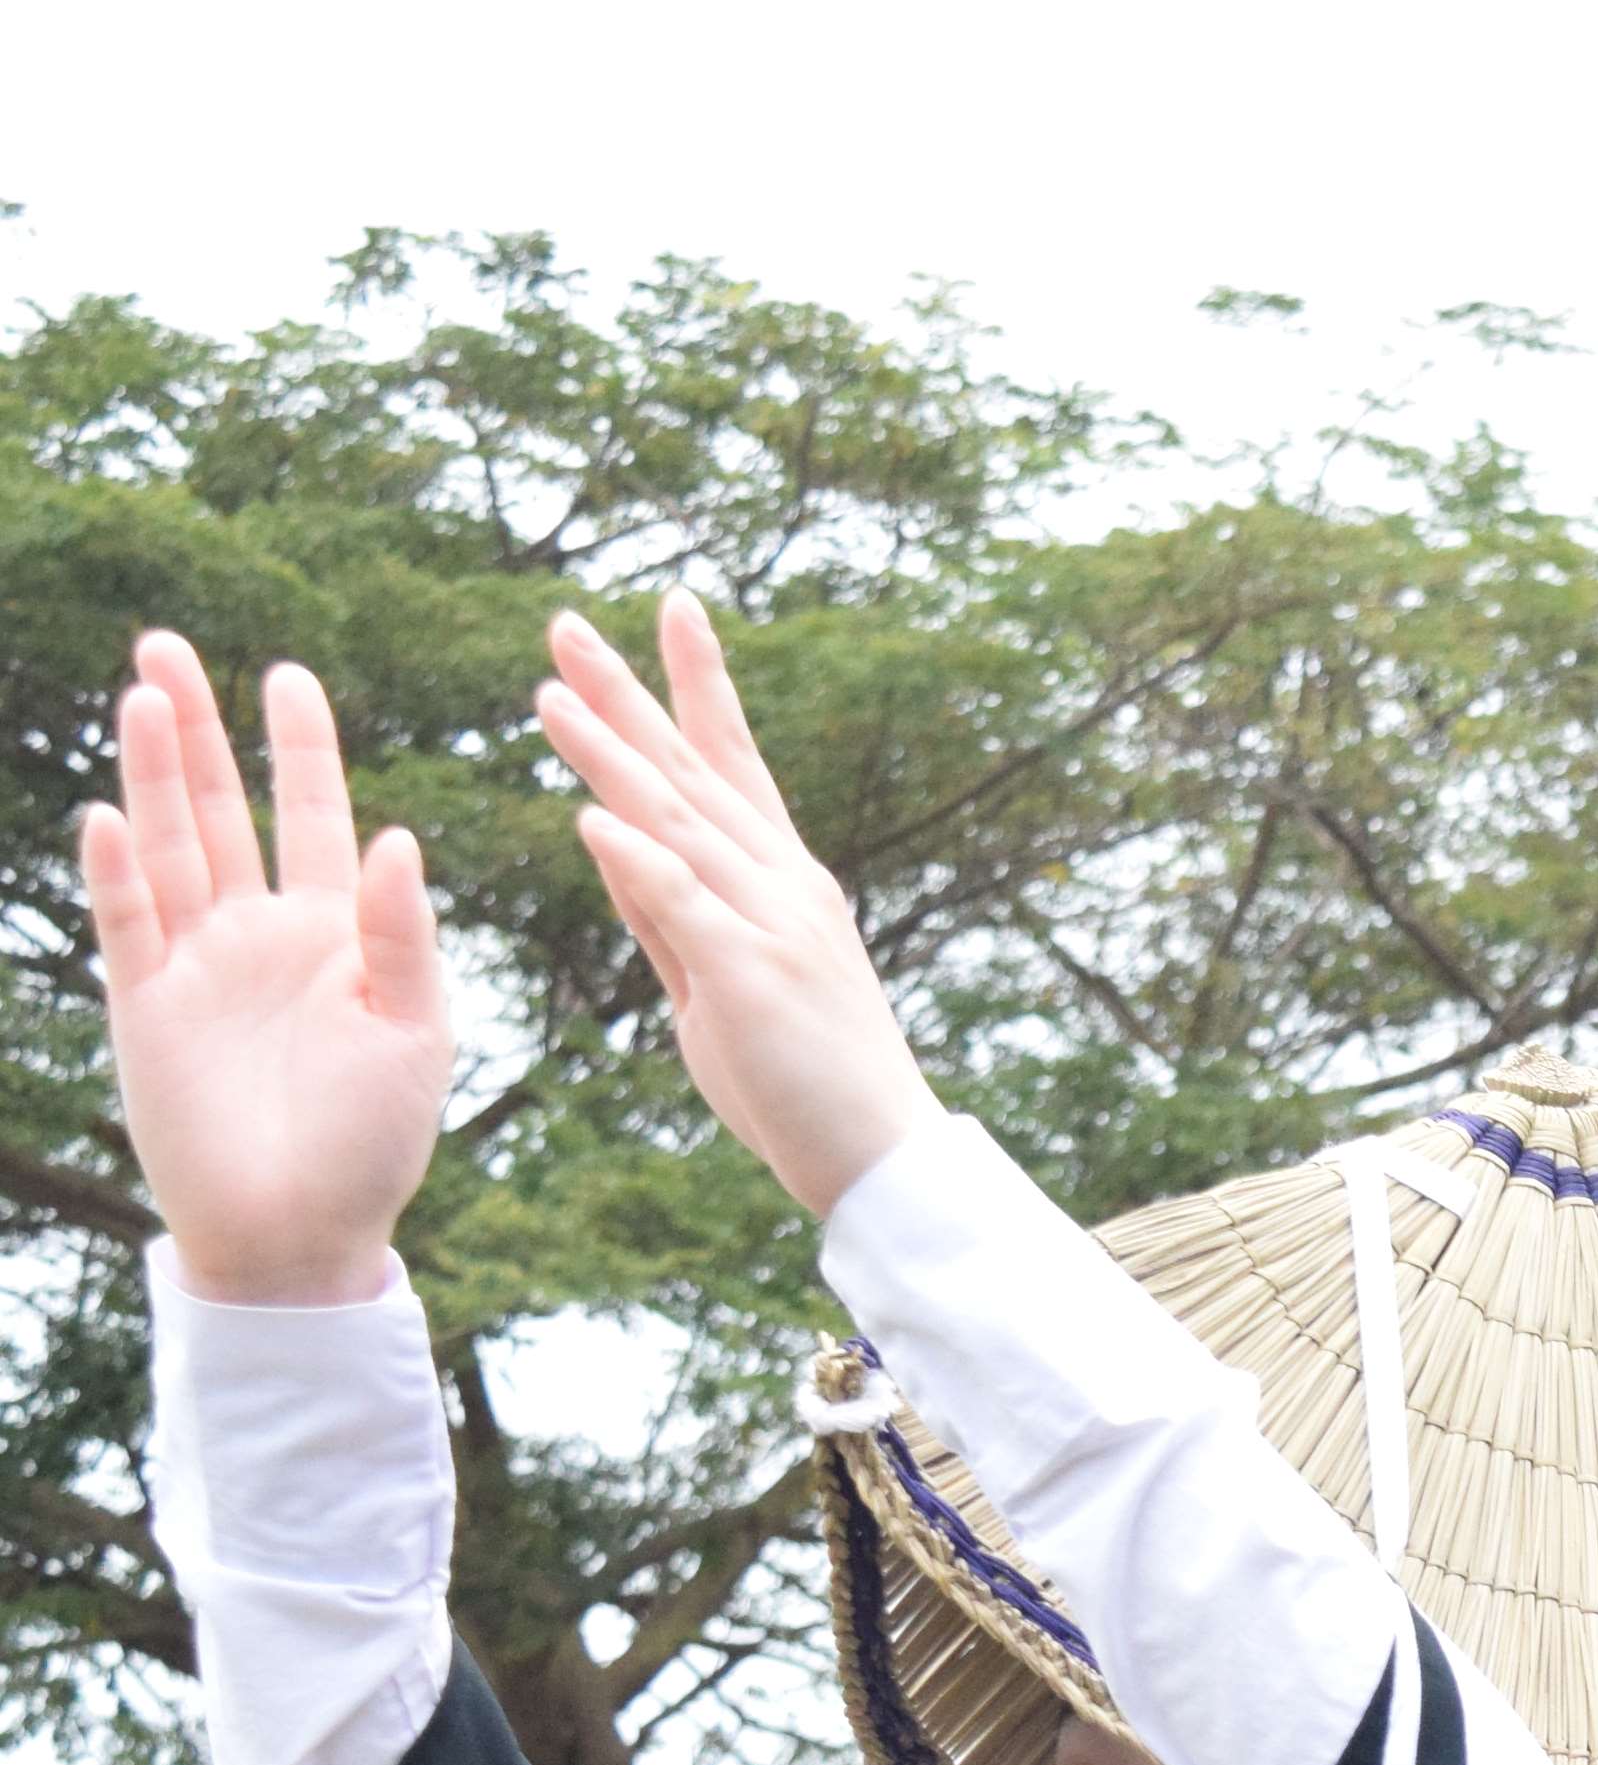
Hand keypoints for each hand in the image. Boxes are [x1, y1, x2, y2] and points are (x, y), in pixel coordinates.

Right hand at [78, 639, 452, 1304]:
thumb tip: (398, 838)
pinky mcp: (148, 1005)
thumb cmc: (376, 1140)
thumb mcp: (414, 1031)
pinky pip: (129, 921)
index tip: (288, 674)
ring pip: (171, 845)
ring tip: (145, 695)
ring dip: (157, 774)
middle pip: (223, 809)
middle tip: (168, 646)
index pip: (314, 817)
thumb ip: (404, 936)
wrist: (303, 1231)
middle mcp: (260, 933)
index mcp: (336, 932)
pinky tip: (110, 814)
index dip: (299, 748)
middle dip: (199, 729)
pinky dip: (119, 870)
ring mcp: (197, 962)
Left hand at [533, 596, 940, 1216]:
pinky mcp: (752, 978)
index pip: (732, 762)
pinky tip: (591, 818)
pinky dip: (637, 859)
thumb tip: (610, 838)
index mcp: (781, 882)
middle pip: (692, 773)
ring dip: (611, 756)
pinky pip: (683, 907)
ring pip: (678, 823)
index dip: (700, 682)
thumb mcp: (722, 977)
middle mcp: (782, 886)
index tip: (673, 608)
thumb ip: (669, 909)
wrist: (882, 1156)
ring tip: (548, 697)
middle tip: (566, 625)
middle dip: (628, 695)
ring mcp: (771, 926)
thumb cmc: (805, 1079)